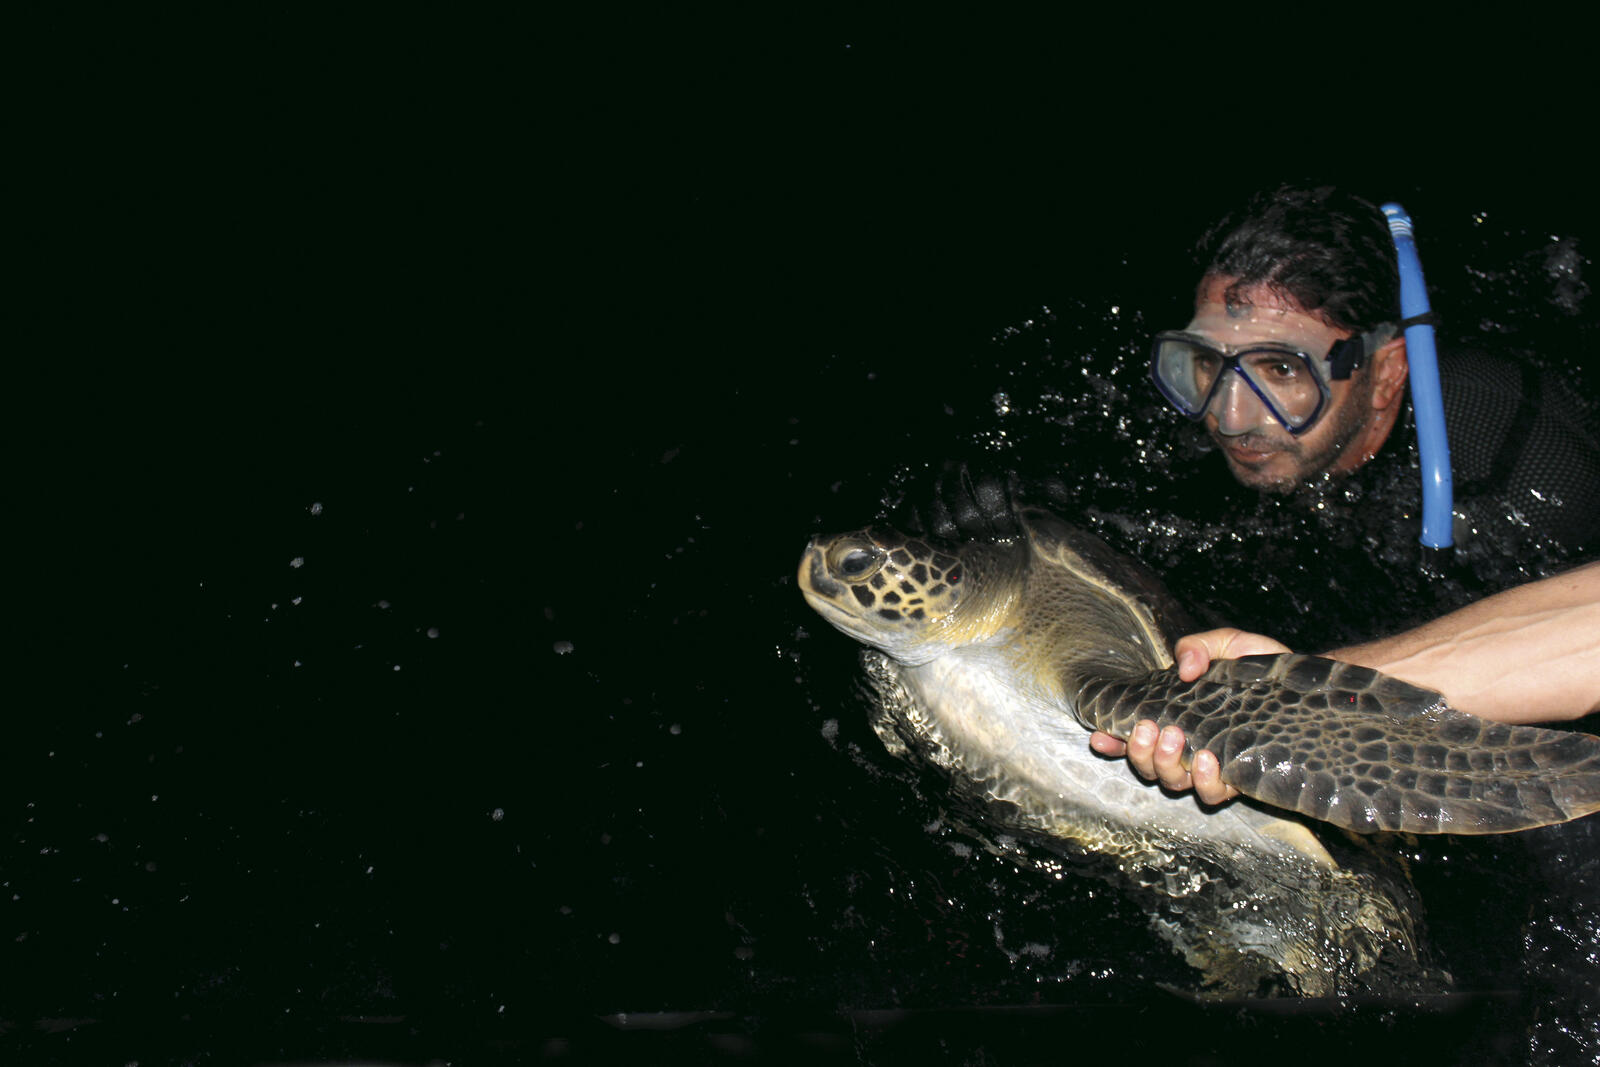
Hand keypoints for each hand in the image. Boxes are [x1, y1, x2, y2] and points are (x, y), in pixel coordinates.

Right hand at [1088, 628, 1288, 803]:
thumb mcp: (1229, 644)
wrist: (1309, 687)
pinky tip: (1210, 759)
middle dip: (1139, 751)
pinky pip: (1210, 795)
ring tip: (1176, 739)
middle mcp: (1188, 748)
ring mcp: (1211, 768)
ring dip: (1165, 764)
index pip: (1134, 736)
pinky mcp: (1237, 781)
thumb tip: (1183, 666)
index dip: (1112, 741)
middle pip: (1147, 766)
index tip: (1099, 734)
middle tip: (1150, 728)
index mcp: (1176, 718)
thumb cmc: (1264, 667)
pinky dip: (1204, 781)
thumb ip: (1199, 646)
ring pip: (1172, 783)